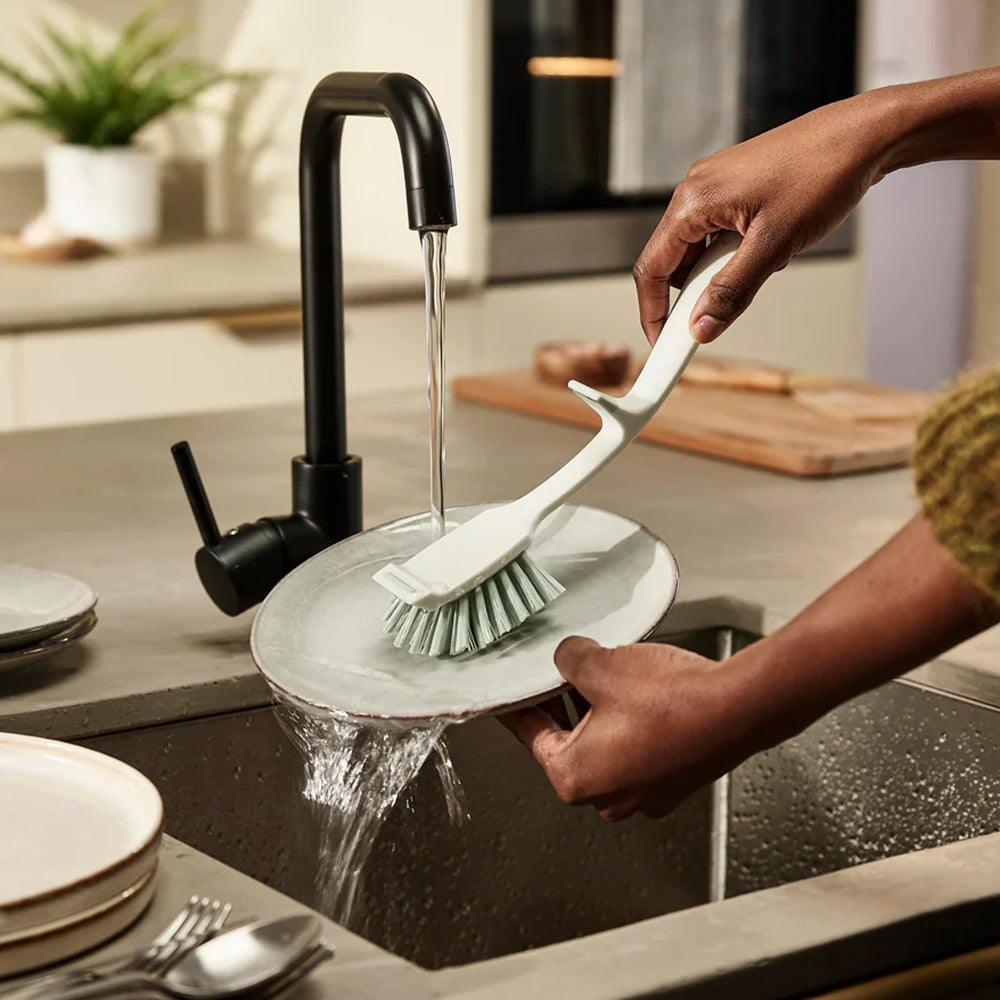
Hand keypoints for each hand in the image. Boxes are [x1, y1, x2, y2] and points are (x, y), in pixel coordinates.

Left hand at [500, 636, 761, 820]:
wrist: (739, 708)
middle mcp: (608, 798)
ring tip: (608, 675)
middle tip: (565, 671)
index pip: (531, 735)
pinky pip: (636, 750)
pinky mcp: (672, 782)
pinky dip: (630, 724)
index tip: (515, 691)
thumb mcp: (601, 665)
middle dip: (564, 704)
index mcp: (576, 779)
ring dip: (599, 712)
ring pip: (604, 746)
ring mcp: (644, 795)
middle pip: (568, 742)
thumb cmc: (673, 701)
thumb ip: (567, 660)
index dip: (522, 703)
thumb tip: (565, 658)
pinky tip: (639, 693)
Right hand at [633, 94, 891, 344]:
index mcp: (693, 201)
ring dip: (719, 271)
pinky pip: (718, 232)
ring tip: (763, 265)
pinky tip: (769, 248)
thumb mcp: (774, 246)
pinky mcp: (734, 187)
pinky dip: (734, 252)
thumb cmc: (823, 173)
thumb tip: (702, 327)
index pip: (652, 269)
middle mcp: (696, 190)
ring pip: (698, 248)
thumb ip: (732, 291)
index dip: (653, 312)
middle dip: (693, 292)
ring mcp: (715, 186)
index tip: (663, 342)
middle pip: (672, 260)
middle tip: (719, 314)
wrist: (863, 135)